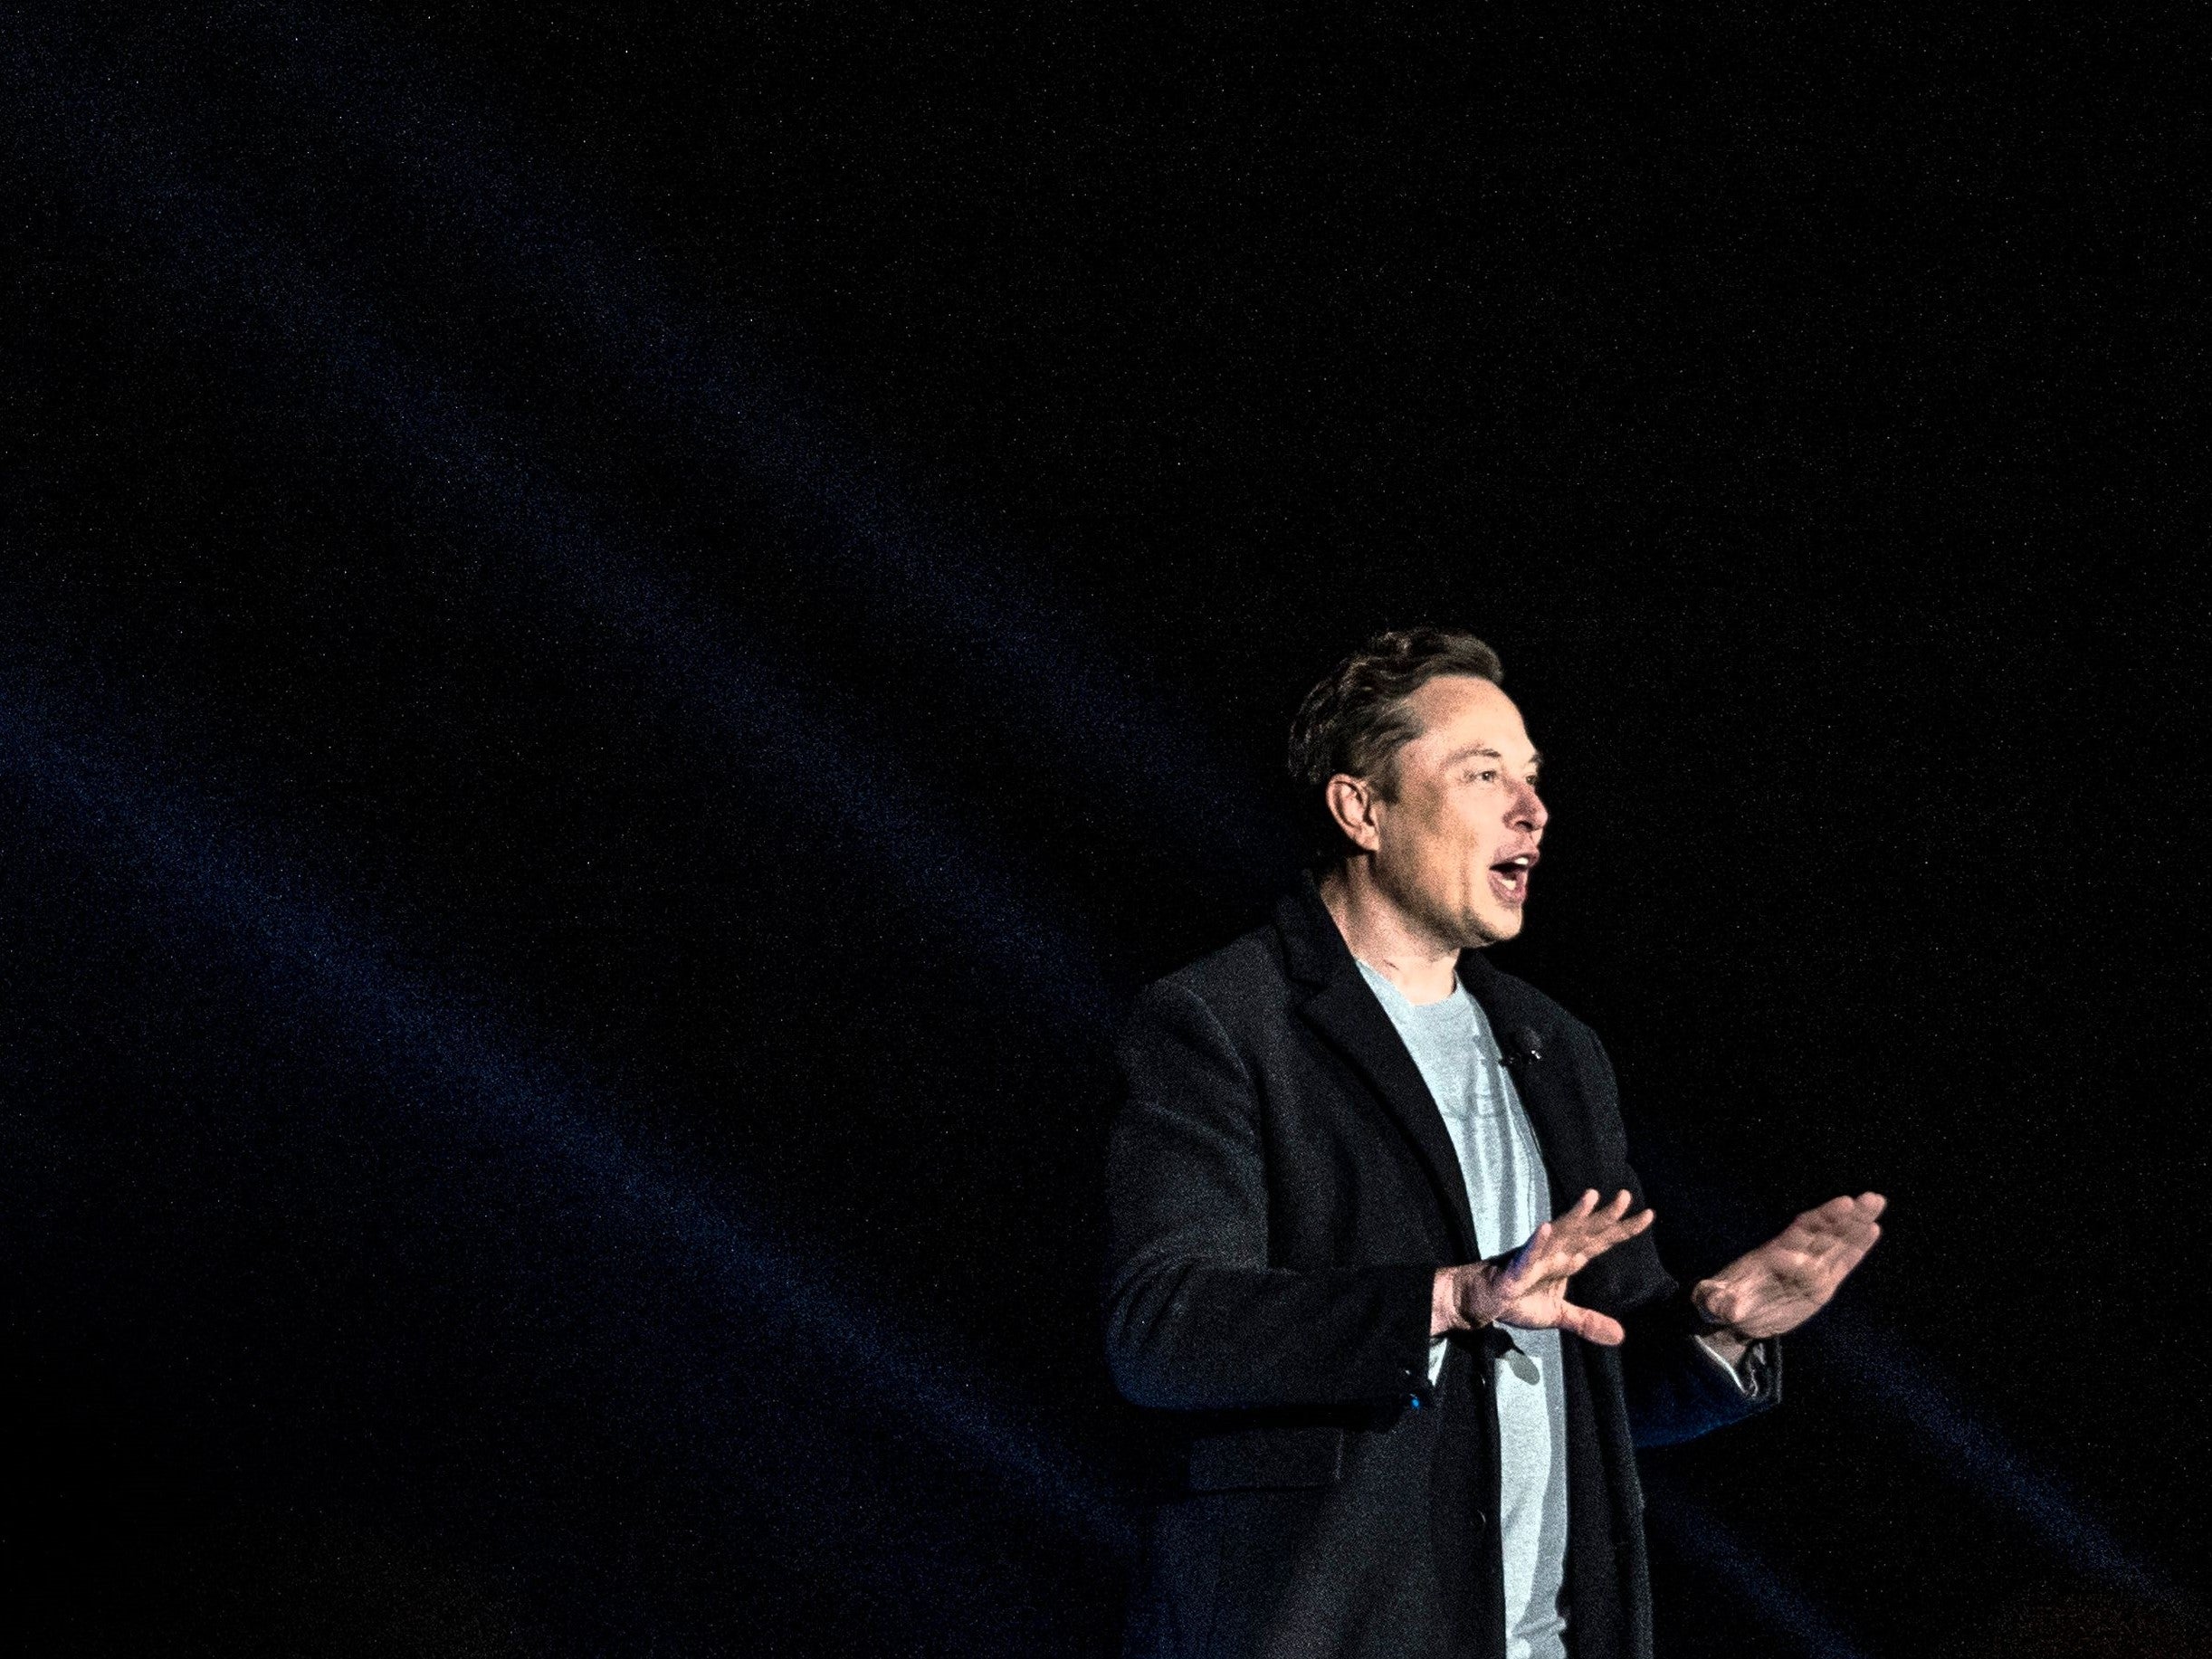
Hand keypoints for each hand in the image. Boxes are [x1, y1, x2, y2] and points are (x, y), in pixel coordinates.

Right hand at [1432, 1189, 1654, 1346]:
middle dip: (1606, 1215)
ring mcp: (1536, 1259)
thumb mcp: (1559, 1316)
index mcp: (1567, 1261)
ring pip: (1559, 1234)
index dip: (1624, 1229)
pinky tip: (1545, 1228)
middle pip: (1586, 1232)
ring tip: (1591, 1198)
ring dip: (1575, 1216)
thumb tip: (1621, 1337)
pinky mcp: (1516, 1270)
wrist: (1481, 1301)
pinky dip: (1537, 1243)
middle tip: (1626, 1195)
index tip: (1648, 1214)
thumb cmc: (1518, 1300)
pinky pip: (1528, 1256)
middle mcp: (1555, 1253)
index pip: (1601, 1242)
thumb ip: (1588, 1322)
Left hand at [1693, 1192, 1885, 1349]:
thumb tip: (1725, 1306)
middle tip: (1872, 1198)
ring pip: (1838, 1243)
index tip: (1844, 1202)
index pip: (1804, 1229)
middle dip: (1848, 1216)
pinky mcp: (1820, 1285)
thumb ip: (1720, 1300)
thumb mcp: (1714, 1302)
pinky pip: (1841, 1264)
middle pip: (1826, 1231)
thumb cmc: (1720, 1302)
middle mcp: (1796, 1255)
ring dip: (1858, 1225)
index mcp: (1774, 1253)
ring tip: (1877, 1203)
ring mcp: (1810, 1269)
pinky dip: (1857, 1248)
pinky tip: (1873, 1229)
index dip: (1824, 1216)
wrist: (1734, 1316)